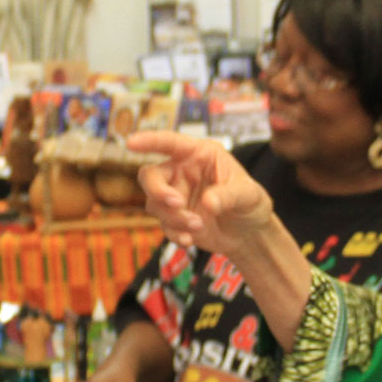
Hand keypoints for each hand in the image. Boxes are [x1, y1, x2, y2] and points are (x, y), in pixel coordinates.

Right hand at [125, 132, 277, 257]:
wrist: (249, 234)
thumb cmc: (251, 203)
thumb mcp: (249, 196)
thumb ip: (228, 196)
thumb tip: (208, 203)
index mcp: (199, 155)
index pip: (170, 143)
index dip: (150, 141)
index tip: (131, 142)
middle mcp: (182, 172)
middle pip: (151, 176)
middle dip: (159, 191)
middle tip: (177, 204)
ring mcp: (175, 195)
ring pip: (155, 204)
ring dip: (173, 218)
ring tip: (199, 226)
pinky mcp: (173, 218)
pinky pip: (162, 225)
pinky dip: (174, 234)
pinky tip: (189, 241)